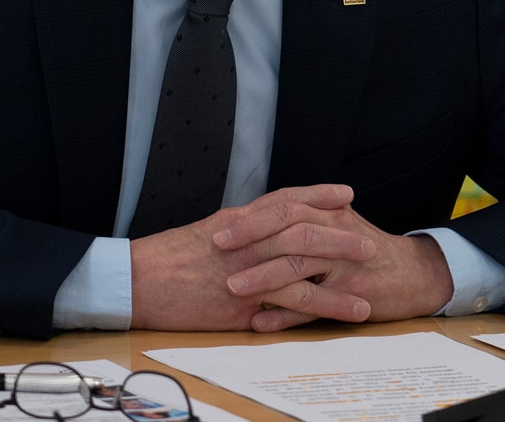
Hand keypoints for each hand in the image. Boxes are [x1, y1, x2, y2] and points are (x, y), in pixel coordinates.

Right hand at [129, 184, 379, 330]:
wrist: (135, 282)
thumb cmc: (162, 261)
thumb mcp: (201, 236)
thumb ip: (234, 233)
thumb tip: (255, 231)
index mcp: (235, 222)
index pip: (284, 200)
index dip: (316, 195)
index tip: (344, 194)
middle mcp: (245, 240)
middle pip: (302, 228)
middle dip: (338, 233)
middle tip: (368, 239)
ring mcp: (245, 269)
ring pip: (304, 263)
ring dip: (341, 270)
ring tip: (369, 277)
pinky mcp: (243, 302)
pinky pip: (292, 301)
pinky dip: (325, 305)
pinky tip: (347, 311)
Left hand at [214, 201, 454, 331]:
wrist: (413, 275)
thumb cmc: (365, 250)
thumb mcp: (335, 225)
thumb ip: (300, 220)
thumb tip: (253, 221)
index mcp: (327, 214)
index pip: (284, 206)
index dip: (251, 217)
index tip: (219, 227)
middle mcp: (335, 233)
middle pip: (288, 229)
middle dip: (250, 238)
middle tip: (218, 249)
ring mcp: (344, 265)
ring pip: (298, 266)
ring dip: (262, 277)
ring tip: (232, 288)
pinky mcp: (351, 295)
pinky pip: (313, 306)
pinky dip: (285, 316)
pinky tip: (260, 322)